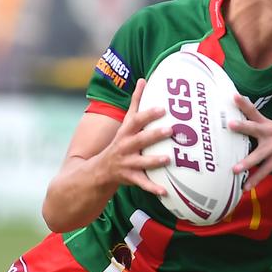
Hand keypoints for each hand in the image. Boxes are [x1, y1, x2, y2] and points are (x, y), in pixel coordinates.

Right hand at [97, 79, 172, 195]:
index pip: (136, 120)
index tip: (162, 108)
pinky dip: (153, 188)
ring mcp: (127, 163)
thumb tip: (143, 80)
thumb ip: (136, 103)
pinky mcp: (130, 178)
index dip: (148, 114)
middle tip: (171, 130)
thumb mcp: (125, 123)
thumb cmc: (120, 142)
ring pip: (141, 162)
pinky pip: (142, 183)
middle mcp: (126, 147)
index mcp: (126, 132)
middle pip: (140, 140)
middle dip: (154, 135)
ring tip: (168, 159)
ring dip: (154, 161)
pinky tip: (165, 192)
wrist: (101, 170)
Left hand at [229, 94, 271, 189]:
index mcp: (267, 125)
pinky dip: (255, 179)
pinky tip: (246, 186)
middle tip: (231, 124)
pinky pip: (265, 171)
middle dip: (242, 126)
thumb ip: (257, 127)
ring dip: (247, 162)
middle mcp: (270, 133)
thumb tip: (235, 126)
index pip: (254, 111)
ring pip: (258, 155)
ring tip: (235, 169)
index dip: (244, 103)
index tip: (234, 96)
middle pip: (254, 128)